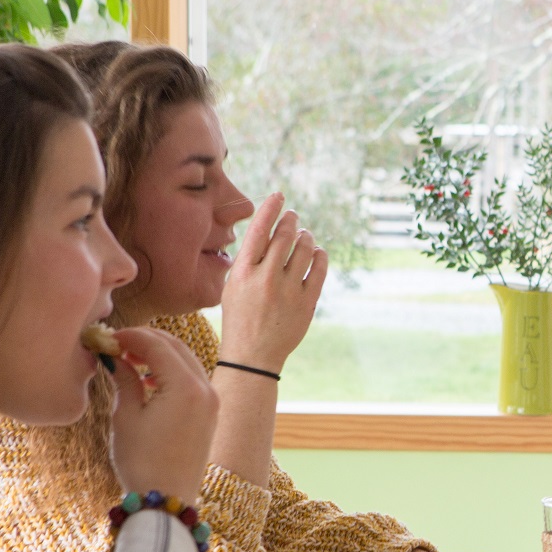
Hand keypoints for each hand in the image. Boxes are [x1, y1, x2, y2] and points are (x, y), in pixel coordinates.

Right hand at [106, 327, 218, 505]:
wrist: (167, 498)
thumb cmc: (142, 461)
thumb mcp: (126, 417)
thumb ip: (124, 379)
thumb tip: (114, 356)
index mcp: (186, 388)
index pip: (158, 344)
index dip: (131, 336)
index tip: (108, 336)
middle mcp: (205, 389)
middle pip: (176, 346)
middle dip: (146, 340)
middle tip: (117, 345)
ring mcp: (212, 400)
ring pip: (186, 359)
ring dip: (159, 354)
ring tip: (129, 360)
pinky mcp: (210, 412)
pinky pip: (192, 378)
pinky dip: (172, 370)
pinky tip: (149, 380)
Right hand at [217, 192, 325, 373]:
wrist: (253, 356)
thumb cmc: (240, 318)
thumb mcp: (232, 288)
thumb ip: (248, 262)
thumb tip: (267, 235)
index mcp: (243, 273)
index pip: (258, 231)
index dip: (270, 209)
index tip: (279, 195)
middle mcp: (266, 278)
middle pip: (284, 236)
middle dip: (291, 221)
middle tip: (293, 216)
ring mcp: (288, 290)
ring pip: (305, 249)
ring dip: (306, 236)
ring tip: (304, 235)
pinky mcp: (307, 302)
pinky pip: (319, 269)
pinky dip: (320, 255)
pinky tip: (318, 252)